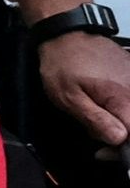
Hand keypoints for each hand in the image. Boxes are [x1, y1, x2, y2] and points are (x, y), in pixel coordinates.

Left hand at [37, 29, 129, 151]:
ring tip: (97, 120)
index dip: (122, 149)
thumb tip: (119, 140)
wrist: (67, 35)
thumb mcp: (70, 98)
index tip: (103, 152)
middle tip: (98, 138)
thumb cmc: (63, 65)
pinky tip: (103, 108)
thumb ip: (96, 120)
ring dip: (119, 124)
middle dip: (120, 139)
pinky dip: (120, 111)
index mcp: (123, 99)